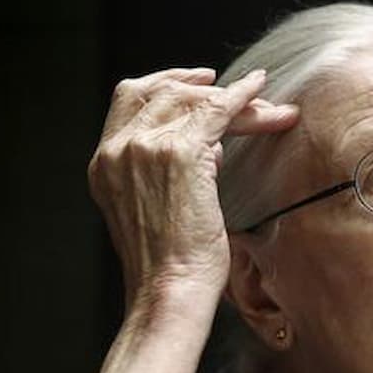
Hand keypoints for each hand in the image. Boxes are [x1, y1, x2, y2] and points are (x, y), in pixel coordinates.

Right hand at [89, 67, 297, 307]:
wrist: (169, 290)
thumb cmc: (170, 264)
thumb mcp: (156, 209)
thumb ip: (171, 172)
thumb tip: (211, 148)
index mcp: (104, 163)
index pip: (130, 99)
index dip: (167, 83)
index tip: (199, 83)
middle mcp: (118, 149)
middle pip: (162, 91)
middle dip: (205, 91)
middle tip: (242, 94)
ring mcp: (144, 146)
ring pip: (193, 100)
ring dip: (234, 101)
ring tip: (269, 108)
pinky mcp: (179, 151)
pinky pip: (216, 109)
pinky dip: (242, 96)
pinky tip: (261, 91)